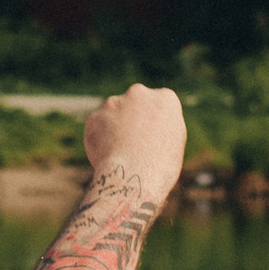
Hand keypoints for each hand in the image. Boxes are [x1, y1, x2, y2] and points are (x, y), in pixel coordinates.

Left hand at [83, 84, 185, 208]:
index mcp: (165, 98)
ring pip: (113, 114)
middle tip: (133, 144)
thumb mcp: (174, 143)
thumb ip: (162, 126)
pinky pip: (97, 127)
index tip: (152, 137)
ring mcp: (114, 103)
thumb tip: (150, 124)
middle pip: (134, 103)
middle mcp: (139, 93)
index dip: (154, 122)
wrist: (133, 176)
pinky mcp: (95, 117)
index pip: (159, 104)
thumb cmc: (161, 167)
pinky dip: (100, 140)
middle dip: (132, 118)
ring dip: (115, 128)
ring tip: (121, 155)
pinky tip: (108, 156)